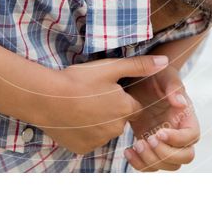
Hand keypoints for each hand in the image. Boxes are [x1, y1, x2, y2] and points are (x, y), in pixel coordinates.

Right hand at [37, 55, 168, 154]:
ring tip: (81, 105)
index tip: (107, 89)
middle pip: (120, 119)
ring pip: (105, 130)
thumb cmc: (78, 80)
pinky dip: (84, 131)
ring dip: (98, 121)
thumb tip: (166, 62)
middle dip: (111, 110)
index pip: (134, 106)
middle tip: (92, 96)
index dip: (122, 96)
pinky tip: (73, 118)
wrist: (45, 98)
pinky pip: (89, 140)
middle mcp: (116, 129)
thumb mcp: (110, 67)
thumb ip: (139, 66)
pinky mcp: (83, 148)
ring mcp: (99, 141)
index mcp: (125, 109)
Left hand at [123, 66, 199, 171]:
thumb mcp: (164, 75)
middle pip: (185, 157)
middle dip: (166, 154)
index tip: (159, 132)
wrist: (139, 79)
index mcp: (186, 116)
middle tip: (147, 140)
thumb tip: (181, 103)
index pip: (192, 136)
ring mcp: (165, 142)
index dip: (178, 139)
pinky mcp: (150, 145)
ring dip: (152, 161)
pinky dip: (139, 164)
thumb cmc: (156, 74)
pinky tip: (128, 151)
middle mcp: (179, 132)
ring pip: (168, 165)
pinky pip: (150, 165)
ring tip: (136, 145)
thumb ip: (173, 87)